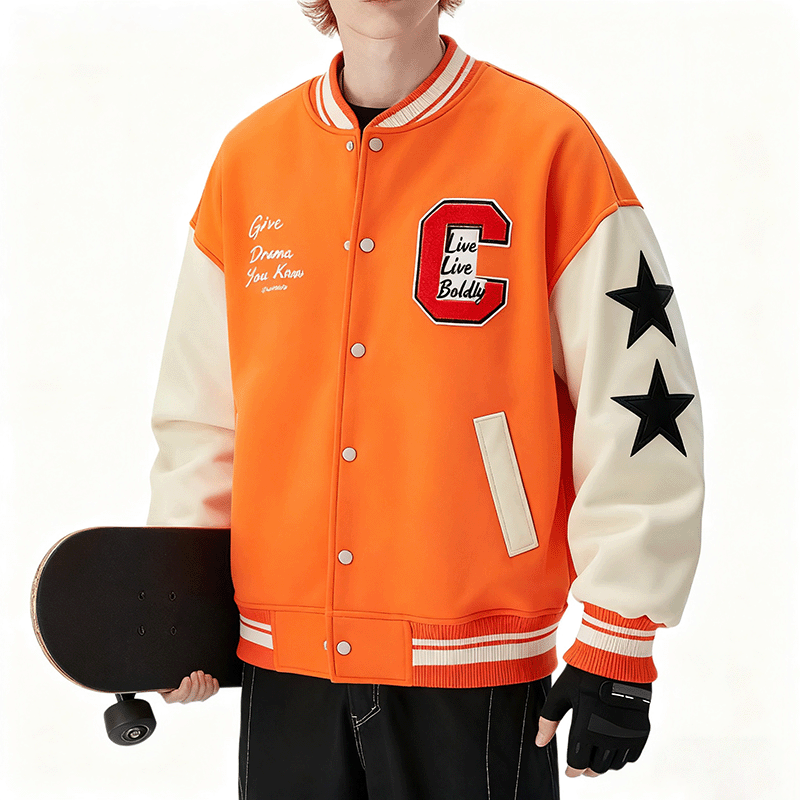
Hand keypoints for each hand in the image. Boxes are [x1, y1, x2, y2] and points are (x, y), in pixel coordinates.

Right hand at [157, 670, 219, 703]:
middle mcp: (183, 698)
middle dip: (197, 683)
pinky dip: (214, 686)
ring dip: (205, 683)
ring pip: (203, 696)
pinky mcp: (204, 691)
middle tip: (196, 673)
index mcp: (170, 696)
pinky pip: (211, 693)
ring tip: (203, 675)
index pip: (180, 697)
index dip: (186, 689)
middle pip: (193, 697)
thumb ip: (158, 676)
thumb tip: (149, 675)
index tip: (186, 678)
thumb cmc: (167, 673)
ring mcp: (194, 695)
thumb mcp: (161, 675)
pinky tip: (211, 679)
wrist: (175, 669)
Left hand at [535, 664, 651, 777]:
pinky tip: (613, 745)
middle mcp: (608, 736)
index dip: (573, 770)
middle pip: (597, 768)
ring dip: (604, 763)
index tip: (570, 771)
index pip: (578, 763)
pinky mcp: (641, 729)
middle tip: (582, 762)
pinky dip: (621, 756)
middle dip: (587, 768)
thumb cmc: (584, 672)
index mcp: (585, 729)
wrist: (616, 657)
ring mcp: (626, 734)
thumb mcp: (560, 693)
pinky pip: (632, 756)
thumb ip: (548, 720)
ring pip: (614, 765)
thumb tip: (539, 742)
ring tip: (596, 753)